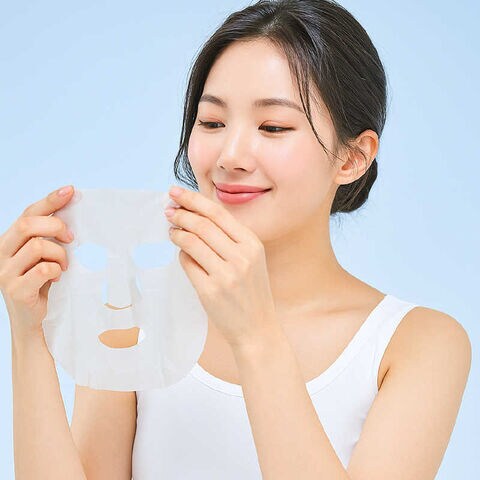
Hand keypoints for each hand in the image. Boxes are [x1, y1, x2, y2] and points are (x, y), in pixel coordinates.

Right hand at [0, 185, 74, 340]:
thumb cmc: (42, 285)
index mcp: (9, 241)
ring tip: (64, 265)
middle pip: (27, 224)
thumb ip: (49, 238)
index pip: (28, 213)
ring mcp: (6, 272)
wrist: (32, 321)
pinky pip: (44, 269)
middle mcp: (2, 253)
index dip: (49, 200)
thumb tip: (72, 212)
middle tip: (72, 238)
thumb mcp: (44, 257)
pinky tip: (59, 277)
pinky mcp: (16, 290)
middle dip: (56, 226)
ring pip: (38, 246)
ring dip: (60, 254)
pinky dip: (57, 270)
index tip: (70, 190)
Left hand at [165, 186, 278, 347]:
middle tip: (168, 210)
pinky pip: (188, 264)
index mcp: (252, 244)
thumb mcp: (251, 259)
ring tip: (171, 230)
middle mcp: (241, 257)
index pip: (218, 214)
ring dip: (177, 233)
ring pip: (192, 242)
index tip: (176, 192)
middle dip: (181, 213)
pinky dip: (182, 255)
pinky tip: (181, 253)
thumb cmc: (251, 291)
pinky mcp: (210, 291)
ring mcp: (226, 275)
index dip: (194, 200)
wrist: (257, 328)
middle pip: (203, 225)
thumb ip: (229, 238)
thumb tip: (196, 215)